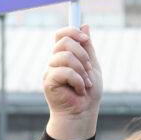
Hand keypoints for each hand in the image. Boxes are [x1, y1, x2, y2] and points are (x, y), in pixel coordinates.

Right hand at [42, 25, 102, 139]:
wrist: (83, 114)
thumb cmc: (88, 93)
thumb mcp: (92, 67)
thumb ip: (88, 48)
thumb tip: (85, 25)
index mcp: (64, 56)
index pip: (61, 34)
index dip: (72, 31)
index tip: (85, 38)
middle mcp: (54, 61)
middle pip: (64, 42)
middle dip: (82, 55)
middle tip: (88, 70)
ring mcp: (49, 70)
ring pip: (66, 57)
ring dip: (82, 71)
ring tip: (86, 84)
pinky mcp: (48, 81)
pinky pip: (65, 72)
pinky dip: (78, 81)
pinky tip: (79, 90)